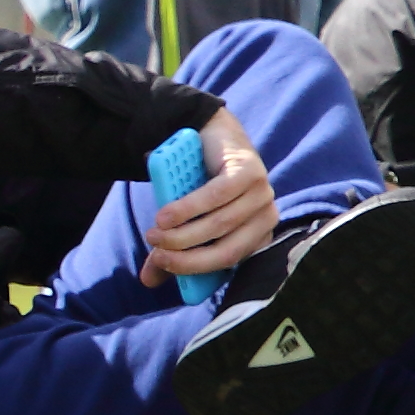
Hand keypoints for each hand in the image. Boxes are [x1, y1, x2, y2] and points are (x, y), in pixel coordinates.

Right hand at [147, 111, 280, 281]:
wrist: (210, 134)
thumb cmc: (200, 183)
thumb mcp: (187, 220)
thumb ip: (173, 249)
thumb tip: (149, 280)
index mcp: (256, 236)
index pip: (227, 263)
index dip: (194, 269)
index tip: (162, 265)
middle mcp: (265, 218)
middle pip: (227, 249)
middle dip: (187, 256)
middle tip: (156, 251)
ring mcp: (262, 194)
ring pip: (220, 224)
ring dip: (183, 233)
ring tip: (154, 232)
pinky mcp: (250, 171)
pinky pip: (217, 196)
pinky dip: (189, 208)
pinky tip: (166, 215)